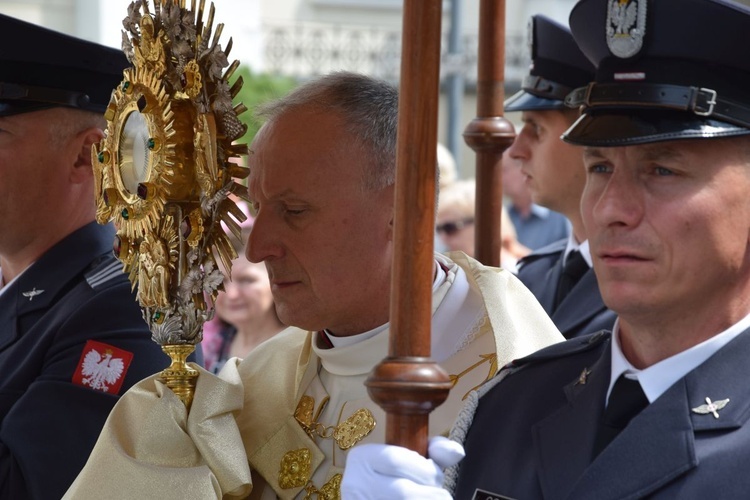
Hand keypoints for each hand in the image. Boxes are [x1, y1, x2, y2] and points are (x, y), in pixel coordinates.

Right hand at [341, 437, 463, 498]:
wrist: (373, 494)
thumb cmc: (396, 477)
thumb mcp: (411, 458)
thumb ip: (434, 452)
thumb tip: (457, 452)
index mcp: (362, 457)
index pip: (395, 459)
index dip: (423, 469)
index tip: (435, 473)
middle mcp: (354, 483)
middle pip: (402, 491)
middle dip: (430, 492)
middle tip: (440, 494)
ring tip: (435, 498)